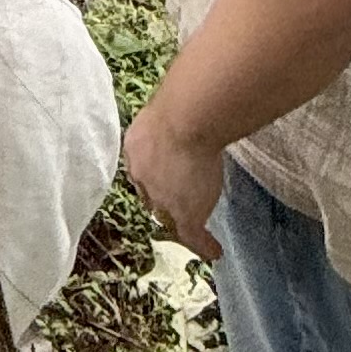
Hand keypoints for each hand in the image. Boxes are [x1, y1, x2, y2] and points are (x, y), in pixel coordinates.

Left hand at [122, 94, 226, 258]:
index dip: (155, 177)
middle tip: (178, 210)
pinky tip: (215, 251)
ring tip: (197, 237)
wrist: (187, 119)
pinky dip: (203, 245)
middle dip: (163, 203)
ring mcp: (162, 198)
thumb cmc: (183, 100)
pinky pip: (192, 236)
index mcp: (135, 146)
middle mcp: (142, 174)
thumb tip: (191, 102)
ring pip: (170, 218)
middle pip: (152, 196)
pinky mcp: (184, 214)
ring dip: (183, 227)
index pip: (143, 169)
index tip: (166, 181)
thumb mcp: (169, 107)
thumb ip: (174, 116)